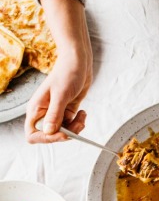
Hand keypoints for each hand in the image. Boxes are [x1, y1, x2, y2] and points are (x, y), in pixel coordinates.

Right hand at [24, 0, 91, 143]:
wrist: (78, 62)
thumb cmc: (67, 74)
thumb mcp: (61, 95)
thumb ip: (55, 115)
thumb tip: (50, 132)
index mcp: (37, 110)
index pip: (33, 134)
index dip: (47, 139)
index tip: (62, 133)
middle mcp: (45, 113)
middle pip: (51, 135)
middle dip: (66, 134)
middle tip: (78, 125)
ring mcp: (56, 112)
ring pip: (63, 131)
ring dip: (75, 128)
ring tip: (82, 116)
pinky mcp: (67, 109)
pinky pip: (72, 124)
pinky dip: (79, 122)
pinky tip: (83, 112)